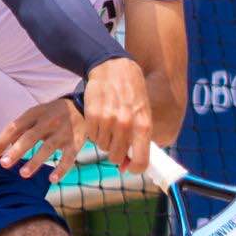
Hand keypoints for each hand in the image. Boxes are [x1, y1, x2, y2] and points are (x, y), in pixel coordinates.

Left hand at [0, 97, 86, 182]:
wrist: (83, 106)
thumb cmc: (53, 113)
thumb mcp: (36, 114)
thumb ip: (20, 128)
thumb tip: (2, 146)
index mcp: (35, 113)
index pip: (14, 127)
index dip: (2, 141)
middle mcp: (48, 122)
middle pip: (30, 137)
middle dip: (17, 151)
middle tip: (4, 164)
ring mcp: (63, 132)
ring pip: (47, 148)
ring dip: (35, 161)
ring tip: (23, 174)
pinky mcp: (76, 142)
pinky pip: (68, 157)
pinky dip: (61, 169)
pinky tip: (52, 179)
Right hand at [82, 57, 152, 174]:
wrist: (113, 67)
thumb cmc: (131, 92)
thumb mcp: (142, 114)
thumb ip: (138, 140)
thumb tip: (125, 167)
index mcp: (143, 126)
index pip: (141, 162)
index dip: (134, 169)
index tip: (129, 165)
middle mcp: (126, 125)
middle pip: (116, 157)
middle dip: (115, 152)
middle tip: (116, 138)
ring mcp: (108, 120)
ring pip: (102, 146)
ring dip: (104, 139)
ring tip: (109, 122)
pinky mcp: (92, 115)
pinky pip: (91, 136)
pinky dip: (94, 131)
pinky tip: (100, 117)